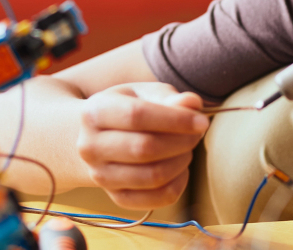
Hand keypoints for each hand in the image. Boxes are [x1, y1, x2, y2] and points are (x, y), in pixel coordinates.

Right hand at [76, 82, 208, 209]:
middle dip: (181, 142)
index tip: (202, 122)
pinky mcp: (116, 197)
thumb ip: (169, 97)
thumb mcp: (144, 94)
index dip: (175, 119)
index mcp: (95, 112)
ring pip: (152, 176)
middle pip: (144, 148)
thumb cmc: (129, 109)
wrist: (100, 138)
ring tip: (187, 148)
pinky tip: (181, 169)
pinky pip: (155, 199)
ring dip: (181, 162)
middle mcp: (90, 146)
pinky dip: (177, 185)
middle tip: (197, 134)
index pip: (137, 116)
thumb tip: (193, 103)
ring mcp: (100, 175)